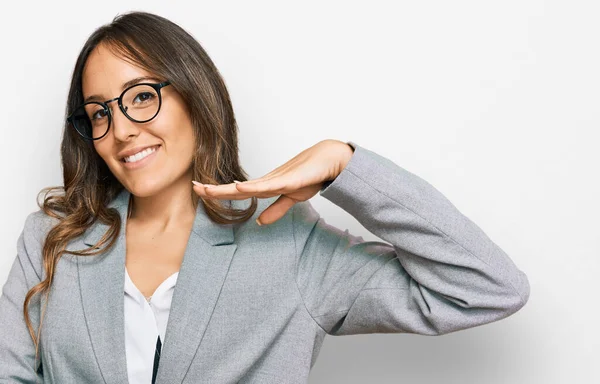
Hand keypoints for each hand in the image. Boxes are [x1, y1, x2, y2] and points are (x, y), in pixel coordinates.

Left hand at [192, 139, 353, 224]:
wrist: (331, 161)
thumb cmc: (312, 175)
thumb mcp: (291, 197)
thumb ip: (276, 210)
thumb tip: (259, 222)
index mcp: (266, 186)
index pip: (237, 192)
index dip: (218, 193)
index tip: (200, 190)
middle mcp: (267, 181)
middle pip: (236, 188)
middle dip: (214, 189)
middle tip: (193, 186)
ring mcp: (277, 179)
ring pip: (246, 186)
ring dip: (226, 189)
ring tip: (206, 189)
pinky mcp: (289, 180)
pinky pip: (268, 185)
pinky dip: (252, 187)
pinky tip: (238, 186)